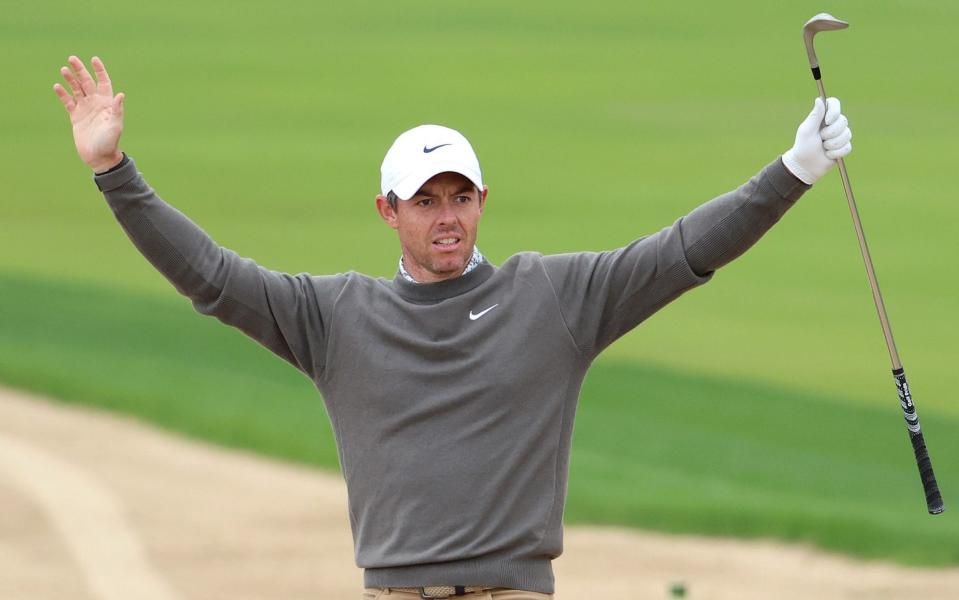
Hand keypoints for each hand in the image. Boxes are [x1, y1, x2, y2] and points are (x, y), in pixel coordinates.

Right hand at [53, 56, 124, 172]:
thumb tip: (120, 95)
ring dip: (70, 80)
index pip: (104, 83)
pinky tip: (57, 86)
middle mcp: (96, 104)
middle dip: (80, 70)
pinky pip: (68, 102)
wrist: (99, 157)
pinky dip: (62, 94)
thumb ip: (117, 110)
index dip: (99, 71)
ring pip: (76, 90)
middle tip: (72, 58)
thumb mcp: (115, 126)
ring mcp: (85, 109)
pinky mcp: (75, 117)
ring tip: (64, 70)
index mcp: (107, 104)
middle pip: (87, 82)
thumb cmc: (110, 142)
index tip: (94, 59)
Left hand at [782, 97, 852, 184]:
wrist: (805, 165)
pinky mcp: (844, 147)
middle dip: (831, 133)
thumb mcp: (807, 131)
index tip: (827, 121)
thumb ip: (815, 116)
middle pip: (843, 121)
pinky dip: (836, 153)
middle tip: (820, 139)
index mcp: (823, 117)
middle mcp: (833, 124)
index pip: (834, 103)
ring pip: (847, 135)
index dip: (834, 111)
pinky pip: (847, 147)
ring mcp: (840, 135)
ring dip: (832, 144)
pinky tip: (828, 154)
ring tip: (823, 147)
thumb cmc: (803, 147)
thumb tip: (819, 99)